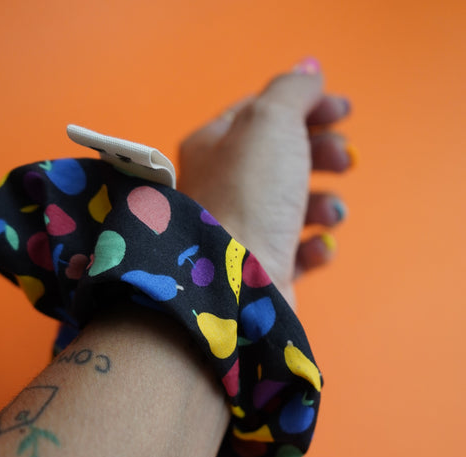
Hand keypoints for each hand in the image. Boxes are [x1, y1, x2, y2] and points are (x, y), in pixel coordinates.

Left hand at [177, 58, 353, 306]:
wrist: (233, 283)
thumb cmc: (248, 196)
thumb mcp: (271, 122)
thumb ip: (293, 91)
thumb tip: (309, 71)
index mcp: (215, 146)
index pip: (263, 113)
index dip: (305, 106)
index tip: (344, 110)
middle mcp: (223, 187)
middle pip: (284, 158)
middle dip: (322, 154)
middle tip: (344, 159)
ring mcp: (242, 231)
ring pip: (295, 206)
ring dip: (325, 204)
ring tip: (330, 213)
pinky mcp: (262, 271)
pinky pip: (298, 251)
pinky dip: (316, 247)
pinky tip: (319, 247)